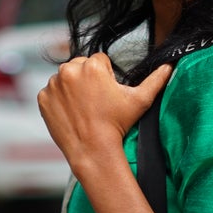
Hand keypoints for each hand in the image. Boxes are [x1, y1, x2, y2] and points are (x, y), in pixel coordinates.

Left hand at [37, 53, 171, 176]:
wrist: (93, 150)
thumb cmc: (118, 125)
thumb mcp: (140, 100)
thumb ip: (156, 80)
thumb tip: (169, 65)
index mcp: (92, 65)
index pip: (100, 62)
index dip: (106, 78)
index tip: (107, 95)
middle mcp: (69, 70)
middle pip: (81, 67)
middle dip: (88, 80)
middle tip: (96, 103)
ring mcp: (53, 84)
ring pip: (66, 79)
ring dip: (73, 89)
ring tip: (84, 109)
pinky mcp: (43, 98)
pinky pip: (52, 93)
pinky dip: (59, 101)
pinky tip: (71, 114)